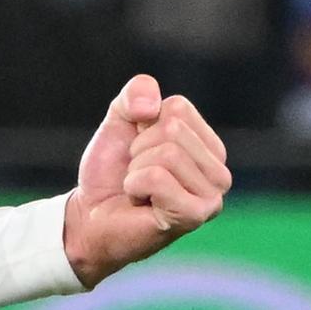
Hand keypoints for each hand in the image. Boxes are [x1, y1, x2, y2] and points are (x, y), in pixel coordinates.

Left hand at [61, 74, 231, 287]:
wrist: (91, 216)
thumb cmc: (112, 172)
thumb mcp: (120, 120)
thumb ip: (137, 93)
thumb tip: (151, 107)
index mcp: (209, 147)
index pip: (178, 108)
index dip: (144, 125)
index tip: (139, 151)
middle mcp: (219, 172)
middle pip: (173, 129)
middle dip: (140, 149)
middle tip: (137, 174)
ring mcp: (212, 196)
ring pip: (167, 153)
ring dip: (137, 170)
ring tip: (139, 190)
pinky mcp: (195, 215)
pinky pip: (157, 178)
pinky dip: (135, 186)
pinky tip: (141, 203)